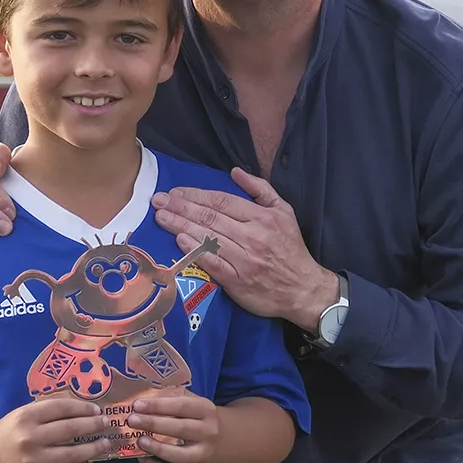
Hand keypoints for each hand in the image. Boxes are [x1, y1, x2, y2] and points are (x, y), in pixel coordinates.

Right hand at [0, 396, 115, 462]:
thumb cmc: (13, 429)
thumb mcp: (26, 412)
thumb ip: (50, 410)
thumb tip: (85, 410)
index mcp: (27, 416)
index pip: (61, 408)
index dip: (83, 408)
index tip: (97, 410)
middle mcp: (29, 438)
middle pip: (69, 430)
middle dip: (93, 426)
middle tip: (107, 424)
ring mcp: (32, 461)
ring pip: (70, 455)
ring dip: (92, 449)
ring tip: (105, 444)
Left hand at [127, 388, 220, 462]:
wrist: (218, 439)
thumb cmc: (194, 416)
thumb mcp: (188, 401)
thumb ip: (169, 398)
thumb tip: (141, 398)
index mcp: (206, 410)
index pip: (182, 406)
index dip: (158, 406)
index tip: (137, 405)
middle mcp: (208, 432)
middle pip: (181, 429)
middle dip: (154, 424)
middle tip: (132, 421)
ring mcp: (203, 454)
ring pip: (180, 455)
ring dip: (157, 448)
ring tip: (139, 441)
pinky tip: (142, 458)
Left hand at [152, 168, 337, 328]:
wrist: (304, 289)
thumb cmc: (291, 249)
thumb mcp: (284, 212)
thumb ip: (261, 190)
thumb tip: (235, 172)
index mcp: (262, 217)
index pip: (222, 201)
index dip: (196, 195)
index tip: (175, 192)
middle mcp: (252, 236)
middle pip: (210, 217)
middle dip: (181, 208)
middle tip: (158, 201)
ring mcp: (244, 260)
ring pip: (208, 238)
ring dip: (181, 226)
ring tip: (161, 218)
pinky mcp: (238, 281)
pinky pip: (213, 263)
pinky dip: (196, 251)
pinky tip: (180, 241)